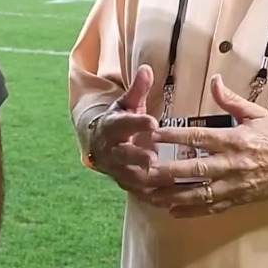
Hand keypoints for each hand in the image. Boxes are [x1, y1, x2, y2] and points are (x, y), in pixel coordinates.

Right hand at [87, 65, 163, 196]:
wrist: (99, 143)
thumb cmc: (120, 120)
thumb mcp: (127, 103)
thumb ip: (138, 89)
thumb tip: (147, 69)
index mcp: (113, 125)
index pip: (124, 123)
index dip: (137, 124)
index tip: (153, 123)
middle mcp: (111, 149)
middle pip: (122, 154)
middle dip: (136, 157)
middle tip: (153, 158)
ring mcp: (116, 168)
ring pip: (129, 176)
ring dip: (146, 180)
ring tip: (166, 181)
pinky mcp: (123, 182)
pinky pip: (137, 192)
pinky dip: (150, 195)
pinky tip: (168, 198)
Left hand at [147, 75, 267, 216]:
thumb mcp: (258, 113)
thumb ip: (231, 100)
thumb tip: (214, 80)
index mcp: (236, 140)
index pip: (199, 138)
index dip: (174, 136)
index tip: (152, 134)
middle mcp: (234, 165)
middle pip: (195, 170)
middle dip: (167, 172)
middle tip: (143, 170)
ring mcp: (237, 186)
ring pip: (200, 194)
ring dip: (173, 196)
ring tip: (150, 194)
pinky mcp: (240, 200)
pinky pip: (212, 208)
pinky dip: (191, 211)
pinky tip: (172, 211)